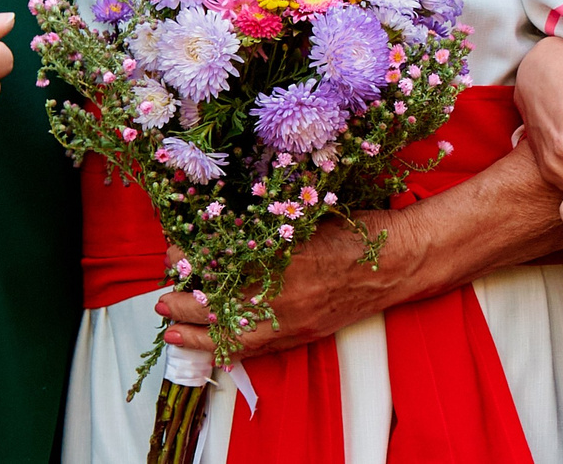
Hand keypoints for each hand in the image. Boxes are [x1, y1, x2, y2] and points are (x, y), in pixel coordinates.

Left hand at [155, 210, 409, 358]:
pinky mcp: (306, 334)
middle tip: (161, 299)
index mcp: (284, 258)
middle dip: (185, 306)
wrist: (401, 261)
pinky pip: (261, 349)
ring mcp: (296, 321)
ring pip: (235, 336)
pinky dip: (233, 350)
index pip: (221, 265)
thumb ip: (266, 223)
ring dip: (200, 337)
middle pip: (221, 308)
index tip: (172, 252)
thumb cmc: (357, 228)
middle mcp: (286, 295)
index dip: (191, 261)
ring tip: (172, 335)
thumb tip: (223, 226)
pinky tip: (214, 350)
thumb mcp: (306, 212)